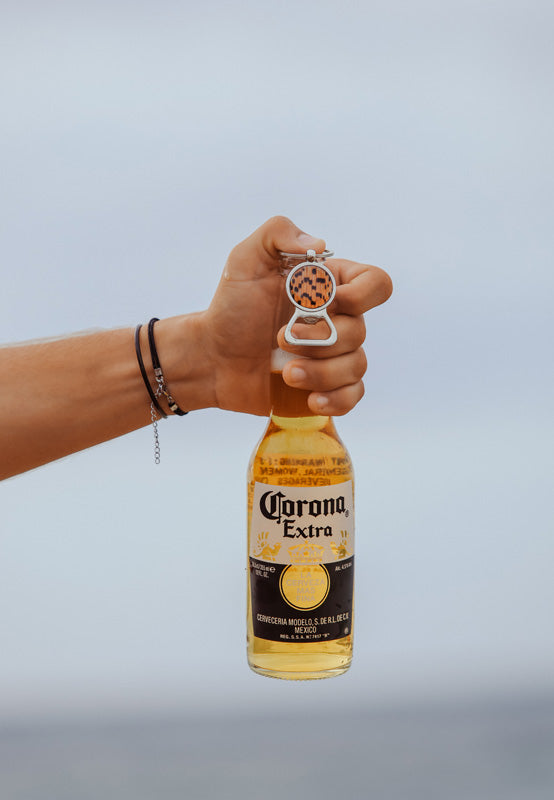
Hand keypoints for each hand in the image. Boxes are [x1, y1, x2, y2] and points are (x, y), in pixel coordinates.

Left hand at [200, 216, 392, 415]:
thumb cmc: (231, 307)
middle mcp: (339, 319)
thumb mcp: (245, 259)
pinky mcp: (325, 385)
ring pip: (356, 365)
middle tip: (280, 338)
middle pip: (360, 330)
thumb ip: (278, 233)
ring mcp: (334, 355)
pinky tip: (310, 398)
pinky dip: (336, 399)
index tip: (330, 302)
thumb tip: (319, 245)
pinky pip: (353, 395)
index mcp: (330, 286)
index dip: (363, 294)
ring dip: (320, 371)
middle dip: (319, 339)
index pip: (375, 283)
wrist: (212, 357)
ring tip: (286, 371)